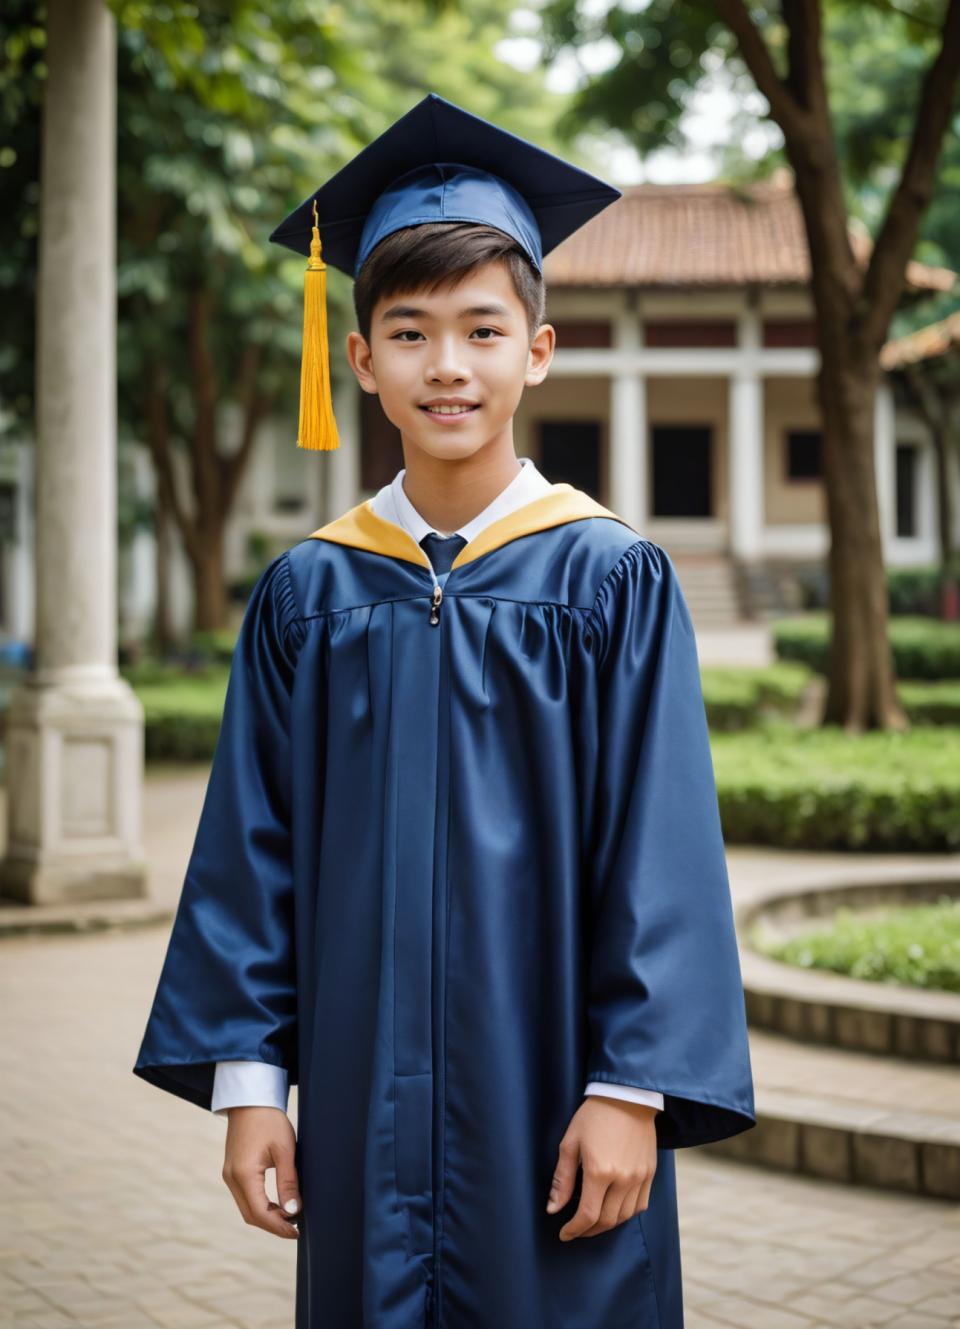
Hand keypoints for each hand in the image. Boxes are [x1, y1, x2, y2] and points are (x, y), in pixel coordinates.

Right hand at [221, 1106, 301, 1238]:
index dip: (279, 1226)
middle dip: (273, 1226)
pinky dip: (261, 1206)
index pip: (260, 1213)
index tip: (297, 1231)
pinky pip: (245, 1197)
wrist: (250, 1099)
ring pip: (247, 1208)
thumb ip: (288, 1182)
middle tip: (296, 1228)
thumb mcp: (284, 1149)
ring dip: (267, 1217)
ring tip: (290, 1218)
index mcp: (243, 1174)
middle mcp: (232, 1178)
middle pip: (251, 1215)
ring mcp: (229, 1175)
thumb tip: (293, 1211)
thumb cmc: (269, 1120)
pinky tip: (277, 1205)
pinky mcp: (233, 1170)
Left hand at [546, 1096, 657, 1240]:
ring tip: (593, 1221)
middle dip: (588, 1231)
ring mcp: (640, 1177)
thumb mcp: (570, 1143)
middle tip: (576, 1230)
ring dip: (607, 1224)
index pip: (588, 1215)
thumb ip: (562, 1179)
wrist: (627, 1096)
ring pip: (624, 1216)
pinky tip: (614, 1209)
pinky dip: (626, 1214)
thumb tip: (553, 1209)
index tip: (564, 1234)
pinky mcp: (650, 1173)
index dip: (574, 1230)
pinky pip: (640, 1205)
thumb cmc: (594, 1116)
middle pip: (607, 1221)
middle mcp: (623, 1178)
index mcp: (599, 1171)